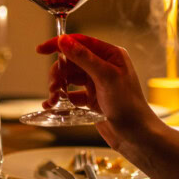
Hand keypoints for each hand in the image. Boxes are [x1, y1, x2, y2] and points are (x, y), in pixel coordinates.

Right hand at [36, 34, 156, 149]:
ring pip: (69, 77)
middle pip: (72, 61)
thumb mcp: (106, 78)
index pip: (80, 42)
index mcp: (111, 55)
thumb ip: (84, 58)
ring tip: (53, 97)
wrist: (136, 136)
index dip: (60, 44)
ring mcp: (97, 83)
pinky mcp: (92, 98)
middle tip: (53, 85)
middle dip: (58, 72)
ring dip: (58, 85)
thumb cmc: (129, 106)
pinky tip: (53, 104)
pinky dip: (61, 98)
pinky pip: (71, 93)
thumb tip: (64, 41)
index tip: (42, 49)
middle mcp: (104, 66)